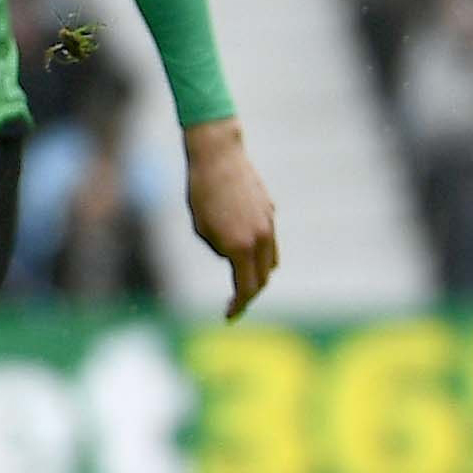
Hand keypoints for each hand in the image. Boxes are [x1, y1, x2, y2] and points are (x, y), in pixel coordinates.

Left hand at [183, 117, 275, 317]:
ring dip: (258, 274)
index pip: (245, 289)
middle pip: (262, 279)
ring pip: (270, 261)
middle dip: (249, 295)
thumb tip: (233, 257)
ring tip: (242, 279)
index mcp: (240, 247)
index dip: (238, 306)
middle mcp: (260, 239)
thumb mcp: (202, 229)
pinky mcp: (270, 211)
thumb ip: (221, 249)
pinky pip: (269, 240)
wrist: (218, 156)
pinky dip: (260, 252)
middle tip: (234, 304)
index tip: (229, 316)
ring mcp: (268, 224)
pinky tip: (245, 249)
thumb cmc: (201, 192)